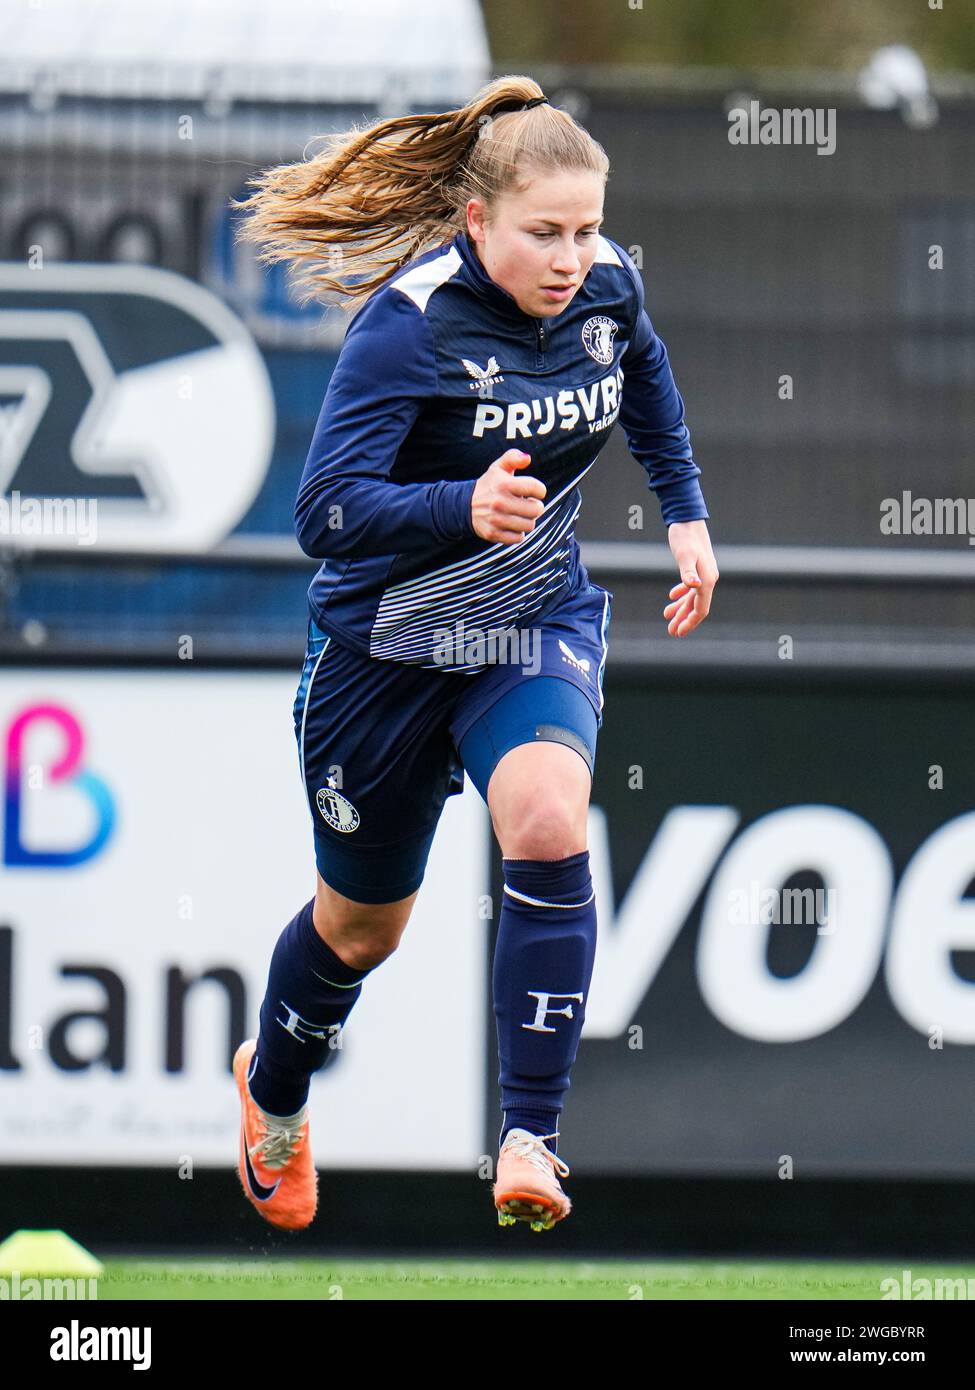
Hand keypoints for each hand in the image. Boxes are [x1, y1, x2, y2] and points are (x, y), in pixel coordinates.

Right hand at [470, 449, 546, 544]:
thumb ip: (513, 458)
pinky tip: (512, 525)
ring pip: (529, 525)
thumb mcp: (498, 468)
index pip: (537, 488)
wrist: (464, 505)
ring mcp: (496, 520)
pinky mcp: (493, 534)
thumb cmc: (489, 485)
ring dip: (527, 520)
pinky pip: (518, 538)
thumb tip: (527, 458)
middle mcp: (499, 502)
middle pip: (536, 510)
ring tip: (519, 515)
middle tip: (528, 505)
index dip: (540, 490)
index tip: (534, 492)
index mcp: (503, 484)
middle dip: (535, 507)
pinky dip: (518, 533)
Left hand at [663, 519, 718, 636]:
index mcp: (707, 580)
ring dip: (681, 608)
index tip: (678, 632)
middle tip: (671, 631)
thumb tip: (695, 586)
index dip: (690, 622)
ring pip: (693, 597)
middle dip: (684, 619)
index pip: (701, 609)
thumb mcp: (684, 555)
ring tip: (667, 616)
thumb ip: (688, 572)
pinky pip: (691, 586)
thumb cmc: (685, 537)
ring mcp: (704, 573)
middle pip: (697, 606)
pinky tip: (671, 596)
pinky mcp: (697, 567)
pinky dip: (682, 594)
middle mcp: (708, 578)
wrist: (688, 518)